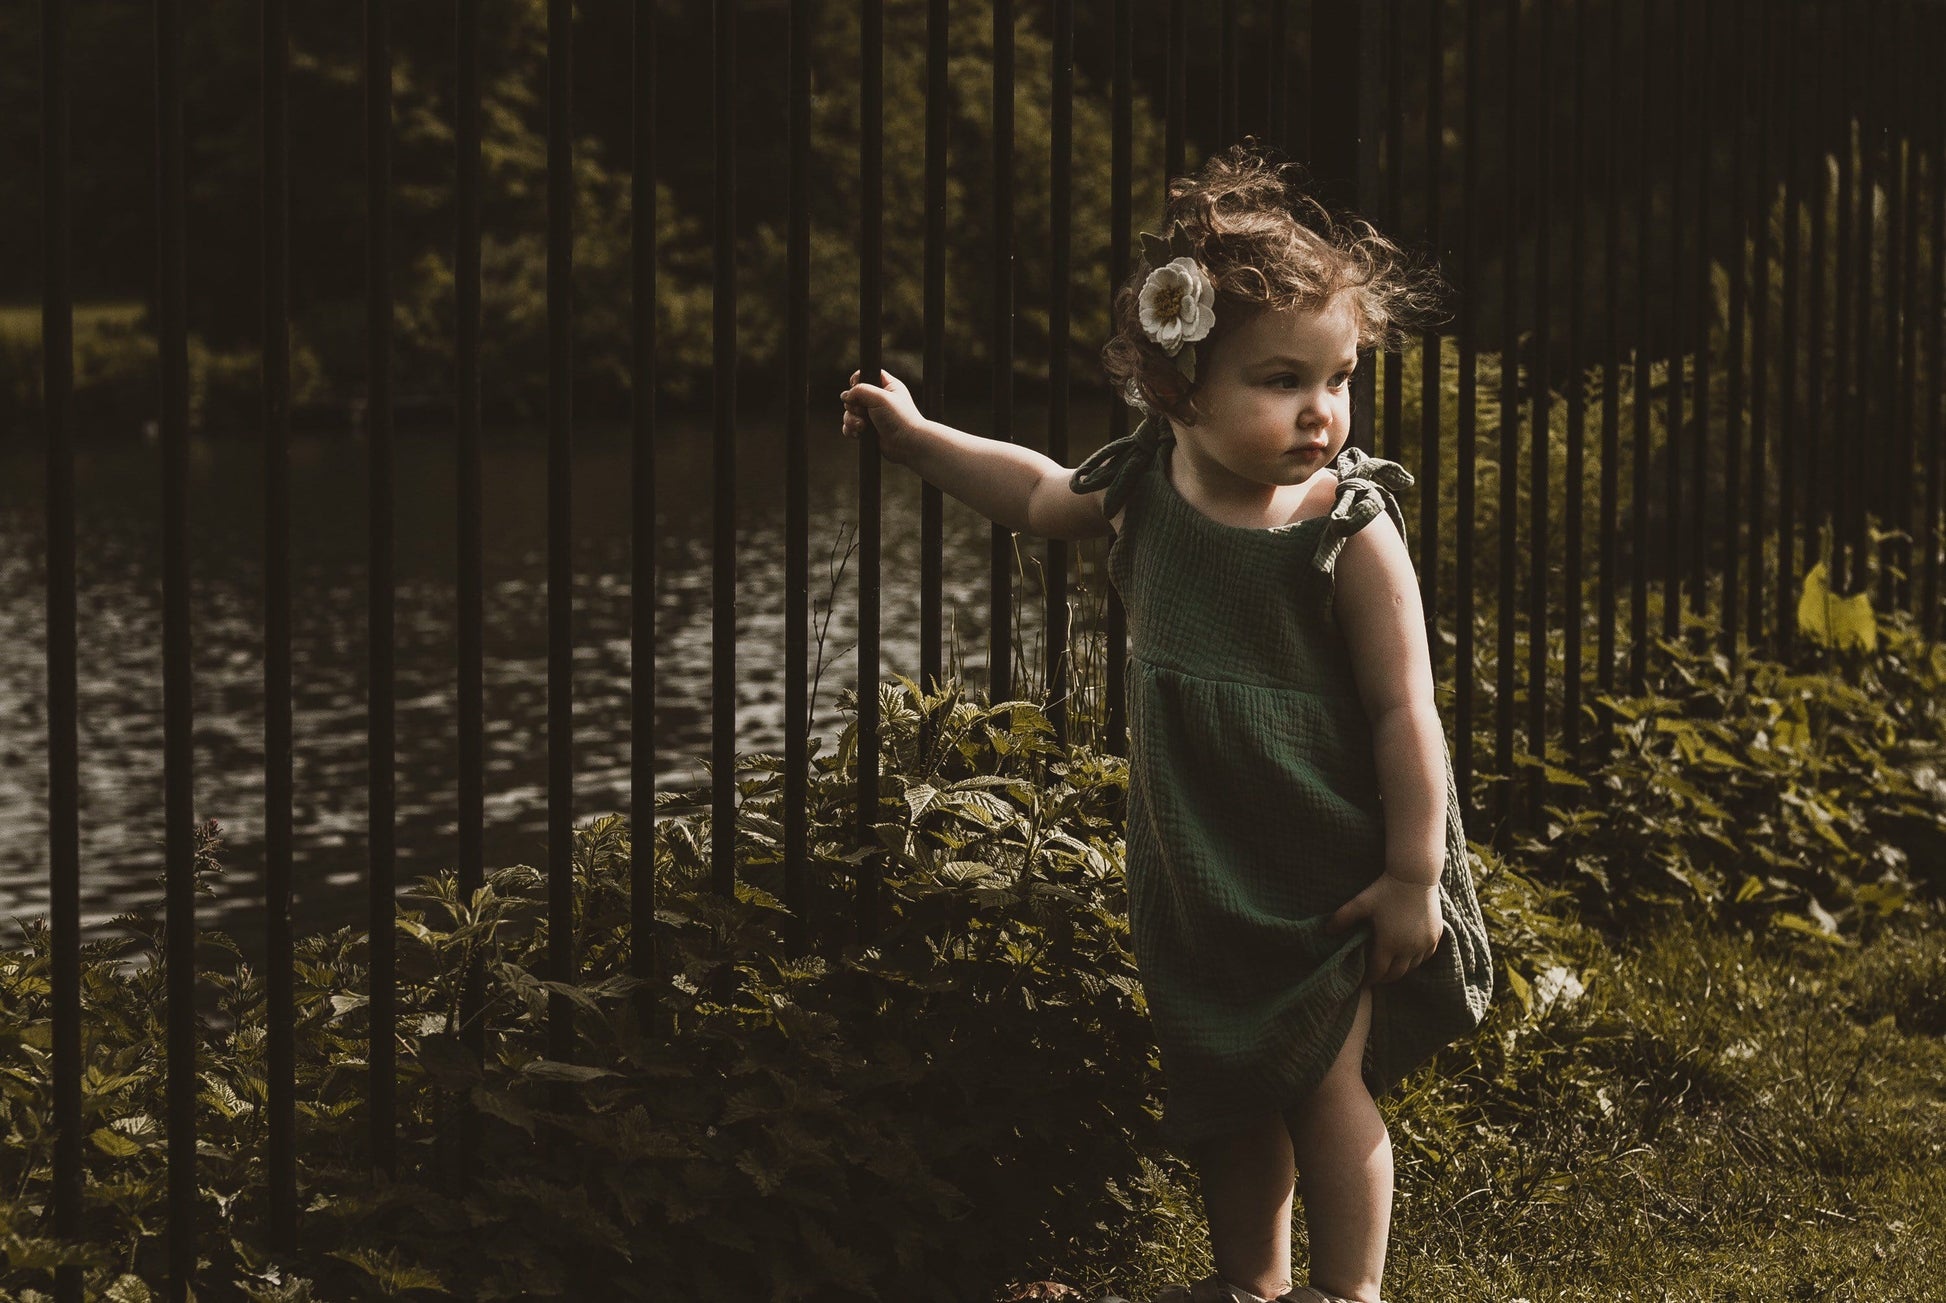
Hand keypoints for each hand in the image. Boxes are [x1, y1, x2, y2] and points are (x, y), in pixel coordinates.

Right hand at [839, 368, 925, 463]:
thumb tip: (845, 395)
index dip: (857, 379)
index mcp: (888, 386)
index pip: (867, 374)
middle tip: (863, 411)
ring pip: (850, 412)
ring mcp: (873, 415)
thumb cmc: (899, 418)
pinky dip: (851, 429)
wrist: (908, 444)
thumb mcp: (880, 397)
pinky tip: (859, 434)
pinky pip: (850, 426)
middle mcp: (879, 400)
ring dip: (851, 419)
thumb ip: (860, 390)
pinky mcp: (868, 430)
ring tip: (862, 426)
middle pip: (855, 395)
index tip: (854, 386)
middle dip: (853, 405)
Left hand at [1325, 870, 1443, 986]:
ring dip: (1401, 970)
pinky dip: (1416, 959)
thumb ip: (1342, 918)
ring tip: (1390, 967)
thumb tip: (1326, 932)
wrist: (1415, 876)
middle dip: (1384, 978)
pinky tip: (1408, 955)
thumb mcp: (1361, 903)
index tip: (1362, 981)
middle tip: (1375, 978)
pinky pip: (1426, 956)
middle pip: (1396, 974)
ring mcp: (1425, 943)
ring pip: (1413, 966)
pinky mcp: (1435, 936)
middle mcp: (1409, 949)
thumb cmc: (1385, 890)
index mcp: (1389, 944)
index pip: (1378, 971)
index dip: (1369, 979)